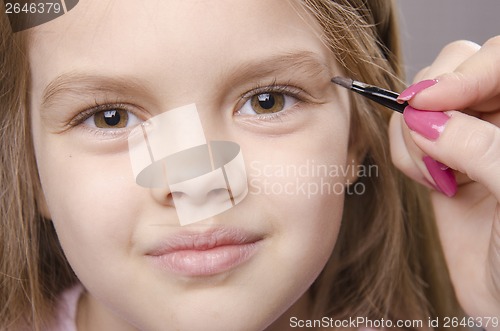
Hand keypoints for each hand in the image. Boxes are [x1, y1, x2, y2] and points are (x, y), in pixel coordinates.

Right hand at [389, 36, 499, 327]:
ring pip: (423, 104)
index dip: (465, 72)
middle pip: (454, 72)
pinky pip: (408, 137)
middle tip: (432, 143)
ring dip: (414, 137)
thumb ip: (479, 146)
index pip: (498, 60)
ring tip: (436, 177)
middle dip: (433, 105)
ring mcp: (469, 140)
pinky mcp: (441, 162)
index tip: (432, 102)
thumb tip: (425, 119)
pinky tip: (431, 181)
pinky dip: (406, 154)